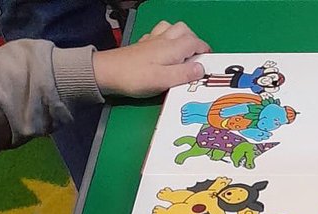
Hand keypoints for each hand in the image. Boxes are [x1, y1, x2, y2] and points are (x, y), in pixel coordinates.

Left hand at [92, 20, 209, 97]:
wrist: (107, 72)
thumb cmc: (136, 78)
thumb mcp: (163, 81)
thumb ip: (184, 74)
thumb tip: (201, 68)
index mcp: (170, 49)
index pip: (194, 42)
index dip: (205, 50)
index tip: (210, 62)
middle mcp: (162, 40)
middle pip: (183, 30)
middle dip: (194, 40)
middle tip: (199, 57)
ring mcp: (151, 41)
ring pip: (171, 28)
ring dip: (181, 36)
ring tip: (184, 52)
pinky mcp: (143, 45)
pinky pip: (158, 34)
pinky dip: (167, 39)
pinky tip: (166, 51)